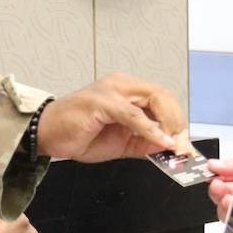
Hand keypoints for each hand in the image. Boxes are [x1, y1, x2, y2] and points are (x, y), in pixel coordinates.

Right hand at [36, 72, 187, 161]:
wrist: (47, 135)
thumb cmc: (81, 134)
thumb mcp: (121, 142)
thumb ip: (145, 142)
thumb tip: (170, 148)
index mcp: (129, 90)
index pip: (163, 99)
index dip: (177, 120)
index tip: (185, 144)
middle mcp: (123, 84)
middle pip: (162, 95)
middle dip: (177, 121)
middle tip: (182, 145)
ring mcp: (112, 90)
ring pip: (152, 99)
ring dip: (168, 124)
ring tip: (174, 145)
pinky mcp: (102, 102)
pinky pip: (132, 114)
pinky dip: (149, 128)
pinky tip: (160, 142)